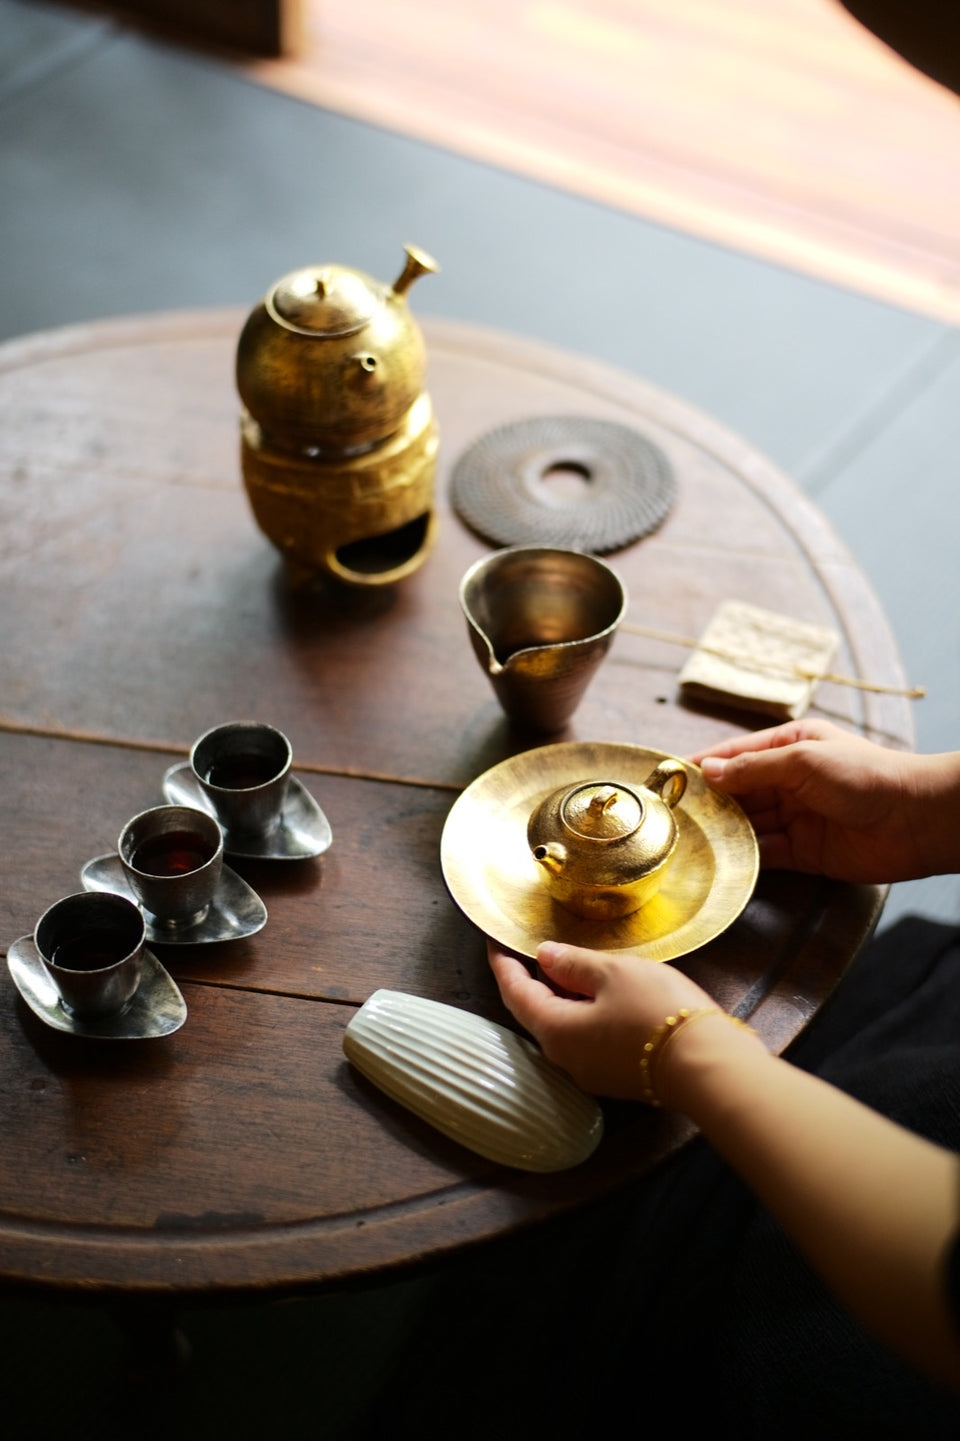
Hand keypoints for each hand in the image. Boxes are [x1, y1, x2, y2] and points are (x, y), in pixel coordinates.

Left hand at [488, 939, 715, 1099]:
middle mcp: (565, 1059)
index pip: (514, 993)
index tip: (494, 941)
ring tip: (567, 965)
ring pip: (564, 1027)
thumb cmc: (656, 1012)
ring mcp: (591, 1073)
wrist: (707, 1065)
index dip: (502, 964)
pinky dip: (583, 1013)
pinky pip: (587, 1039)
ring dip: (560, 996)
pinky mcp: (617, 1077)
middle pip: (536, 1013)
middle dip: (532, 979)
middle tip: (530, 948)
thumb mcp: (612, 973)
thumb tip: (545, 957)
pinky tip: (599, 994)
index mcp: (555, 1031)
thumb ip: (574, 963)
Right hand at [690, 718, 958, 882]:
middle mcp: (788, 780)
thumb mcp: (803, 761)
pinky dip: (745, 857)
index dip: (701, 767)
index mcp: (788, 746)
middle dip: (707, 803)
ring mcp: (795, 817)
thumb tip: (708, 772)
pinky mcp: (804, 852)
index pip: (734, 755)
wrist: (914, 820)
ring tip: (687, 841)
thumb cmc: (865, 776)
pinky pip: (766, 854)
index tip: (667, 779)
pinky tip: (721, 861)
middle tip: (671, 817)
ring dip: (722, 832)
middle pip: (737, 792)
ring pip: (747, 824)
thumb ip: (753, 768)